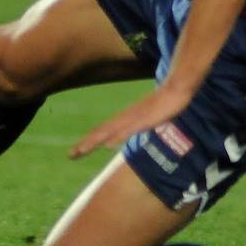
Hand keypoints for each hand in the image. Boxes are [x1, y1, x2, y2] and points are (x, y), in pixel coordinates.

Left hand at [68, 81, 192, 159]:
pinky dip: (118, 136)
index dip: (87, 142)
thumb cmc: (160, 105)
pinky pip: (130, 129)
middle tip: (70, 156)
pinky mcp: (145, 119)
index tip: (74, 153)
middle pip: (101, 132)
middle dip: (85, 144)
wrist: (175, 90)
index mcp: (123, 119)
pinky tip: (109, 144)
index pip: (101, 132)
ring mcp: (134, 118)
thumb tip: (115, 140)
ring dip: (96, 141)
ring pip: (111, 131)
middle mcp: (124, 118)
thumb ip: (130, 128)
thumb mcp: (143, 120)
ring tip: (82, 150)